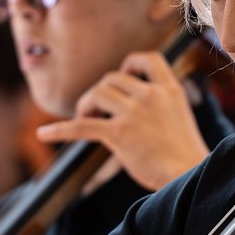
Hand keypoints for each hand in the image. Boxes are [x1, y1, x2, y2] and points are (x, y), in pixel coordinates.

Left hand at [35, 52, 209, 190]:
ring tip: (85, 120)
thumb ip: (162, 106)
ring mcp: (134, 113)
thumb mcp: (181, 118)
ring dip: (86, 105)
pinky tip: (45, 134)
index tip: (125, 76)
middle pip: (113, 78)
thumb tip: (135, 108)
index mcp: (170, 90)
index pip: (149, 59)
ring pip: (97, 93)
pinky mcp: (118, 134)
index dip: (131, 64)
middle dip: (100, 93)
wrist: (190, 176)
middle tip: (96, 112)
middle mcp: (151, 96)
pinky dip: (59, 130)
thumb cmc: (186, 156)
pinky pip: (80, 127)